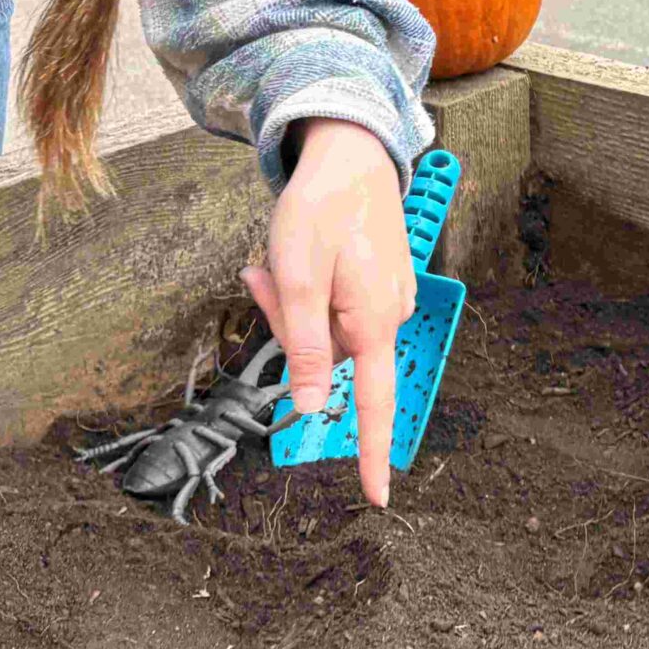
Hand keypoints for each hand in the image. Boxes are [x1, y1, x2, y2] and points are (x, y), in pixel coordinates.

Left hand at [243, 119, 411, 505]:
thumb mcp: (298, 280)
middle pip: (329, 357)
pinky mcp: (378, 282)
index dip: (372, 453)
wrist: (350, 152)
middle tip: (260, 279)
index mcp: (373, 322)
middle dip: (287, 330)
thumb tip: (312, 409)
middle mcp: (389, 315)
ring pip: (327, 330)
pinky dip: (307, 291)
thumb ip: (305, 349)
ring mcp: (386, 297)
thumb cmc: (321, 210)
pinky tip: (293, 256)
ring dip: (292, 305)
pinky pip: (336, 307)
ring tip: (272, 261)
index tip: (377, 496)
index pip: (375, 404)